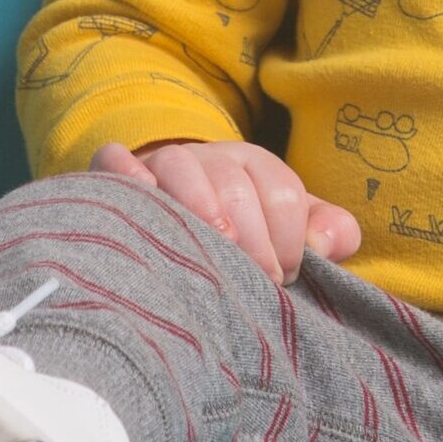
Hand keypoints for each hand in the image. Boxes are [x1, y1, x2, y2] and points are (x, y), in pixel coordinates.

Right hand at [91, 139, 362, 283]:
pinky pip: (115, 160)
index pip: (281, 192)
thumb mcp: (289, 229)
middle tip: (256, 283)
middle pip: (234, 184)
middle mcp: (210, 158)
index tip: (284, 277)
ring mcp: (161, 164)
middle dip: (252, 238)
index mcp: (255, 165)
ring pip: (181, 167)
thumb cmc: (242, 233)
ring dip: (201, 206)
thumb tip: (326, 245)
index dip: (289, 239)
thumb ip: (327, 232)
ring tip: (216, 247)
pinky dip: (125, 175)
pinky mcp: (117, 173)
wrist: (175, 212)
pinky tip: (142, 199)